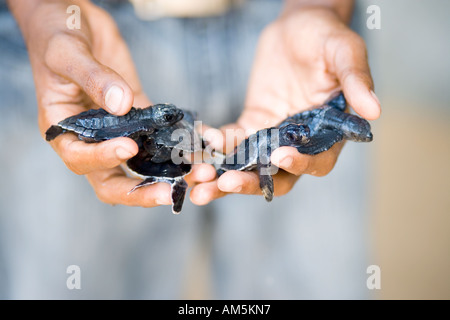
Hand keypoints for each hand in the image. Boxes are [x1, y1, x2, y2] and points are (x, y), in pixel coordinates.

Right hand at [12, 0, 214, 206]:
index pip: (80, 157)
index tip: (129, 147)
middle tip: (168, 194)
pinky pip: (155, 138)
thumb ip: (93, 78)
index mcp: (63, 128)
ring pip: (137, 166)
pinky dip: (174, 147)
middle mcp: (89, 137)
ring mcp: (115, 130)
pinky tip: (196, 149)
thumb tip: (120, 105)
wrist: (73, 19)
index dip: (103, 158)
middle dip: (138, 191)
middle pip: (110, 179)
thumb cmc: (57, 33)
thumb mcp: (67, 52)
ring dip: (163, 175)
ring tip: (192, 176)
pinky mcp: (137, 116)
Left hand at [190, 7, 380, 204]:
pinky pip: (232, 142)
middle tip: (223, 185)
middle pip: (277, 175)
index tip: (278, 156)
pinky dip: (215, 147)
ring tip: (198, 184)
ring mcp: (273, 135)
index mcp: (328, 132)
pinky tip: (198, 147)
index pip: (317, 160)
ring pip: (249, 166)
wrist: (297, 25)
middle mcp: (300, 141)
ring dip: (224, 177)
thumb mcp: (344, 51)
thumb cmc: (325, 36)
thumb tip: (374, 110)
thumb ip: (356, 79)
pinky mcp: (252, 124)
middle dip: (250, 183)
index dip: (300, 164)